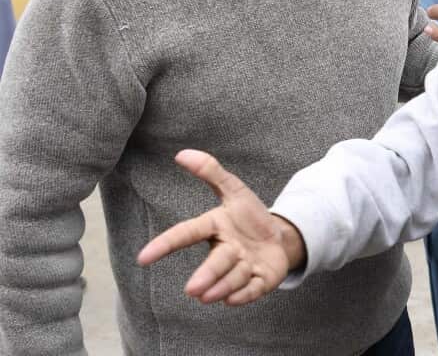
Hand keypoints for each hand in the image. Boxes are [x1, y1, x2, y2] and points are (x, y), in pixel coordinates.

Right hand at [136, 150, 305, 305]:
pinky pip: (252, 289)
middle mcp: (226, 251)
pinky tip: (234, 300)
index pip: (186, 234)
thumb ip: (211, 172)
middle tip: (193, 290)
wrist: (279, 237)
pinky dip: (245, 295)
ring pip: (234, 278)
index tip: (142, 258)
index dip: (165, 245)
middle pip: (215, 262)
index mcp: (214, 228)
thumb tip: (181, 153)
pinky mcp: (261, 281)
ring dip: (224, 285)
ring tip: (211, 296)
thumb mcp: (234, 190)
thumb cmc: (250, 216)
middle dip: (206, 274)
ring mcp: (243, 268)